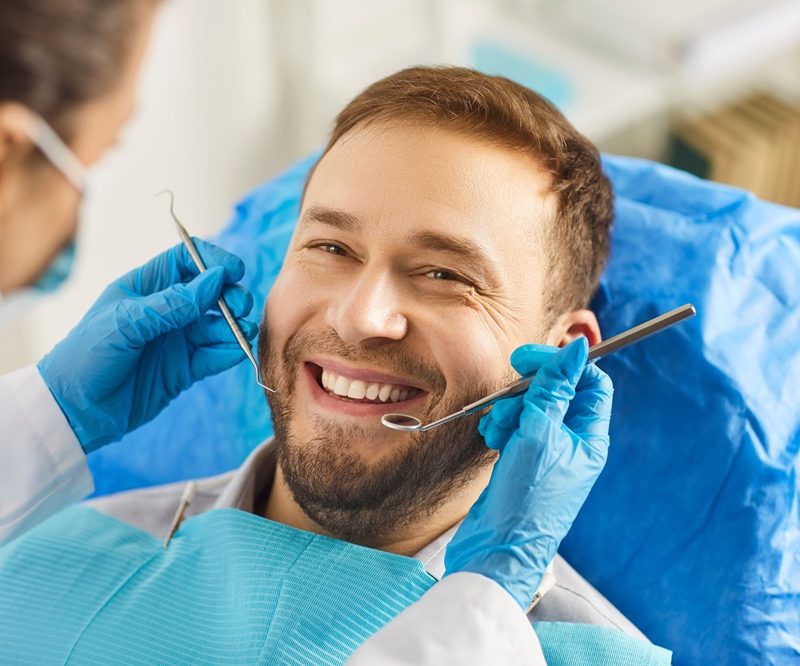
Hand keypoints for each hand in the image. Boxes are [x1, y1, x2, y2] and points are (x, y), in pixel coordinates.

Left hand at [38, 240, 256, 452]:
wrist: (73, 411)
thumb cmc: (85, 358)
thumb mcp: (126, 323)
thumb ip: (173, 304)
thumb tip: (214, 280)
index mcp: (146, 288)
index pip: (186, 260)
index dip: (212, 261)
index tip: (234, 271)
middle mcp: (166, 311)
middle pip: (210, 292)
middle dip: (231, 295)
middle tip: (241, 306)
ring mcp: (176, 341)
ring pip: (218, 325)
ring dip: (236, 325)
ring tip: (244, 331)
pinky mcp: (184, 370)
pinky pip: (214, 356)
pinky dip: (229, 352)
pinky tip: (237, 351)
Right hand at [444, 337, 612, 609]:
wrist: (498, 548)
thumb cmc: (527, 497)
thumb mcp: (540, 434)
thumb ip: (554, 388)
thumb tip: (575, 347)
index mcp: (590, 437)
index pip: (590, 382)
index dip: (562, 365)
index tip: (528, 359)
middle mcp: (572, 443)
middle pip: (556, 392)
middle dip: (529, 389)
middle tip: (509, 393)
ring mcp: (546, 452)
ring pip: (531, 407)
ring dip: (510, 408)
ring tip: (498, 428)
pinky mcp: (523, 460)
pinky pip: (515, 426)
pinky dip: (501, 425)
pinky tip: (492, 438)